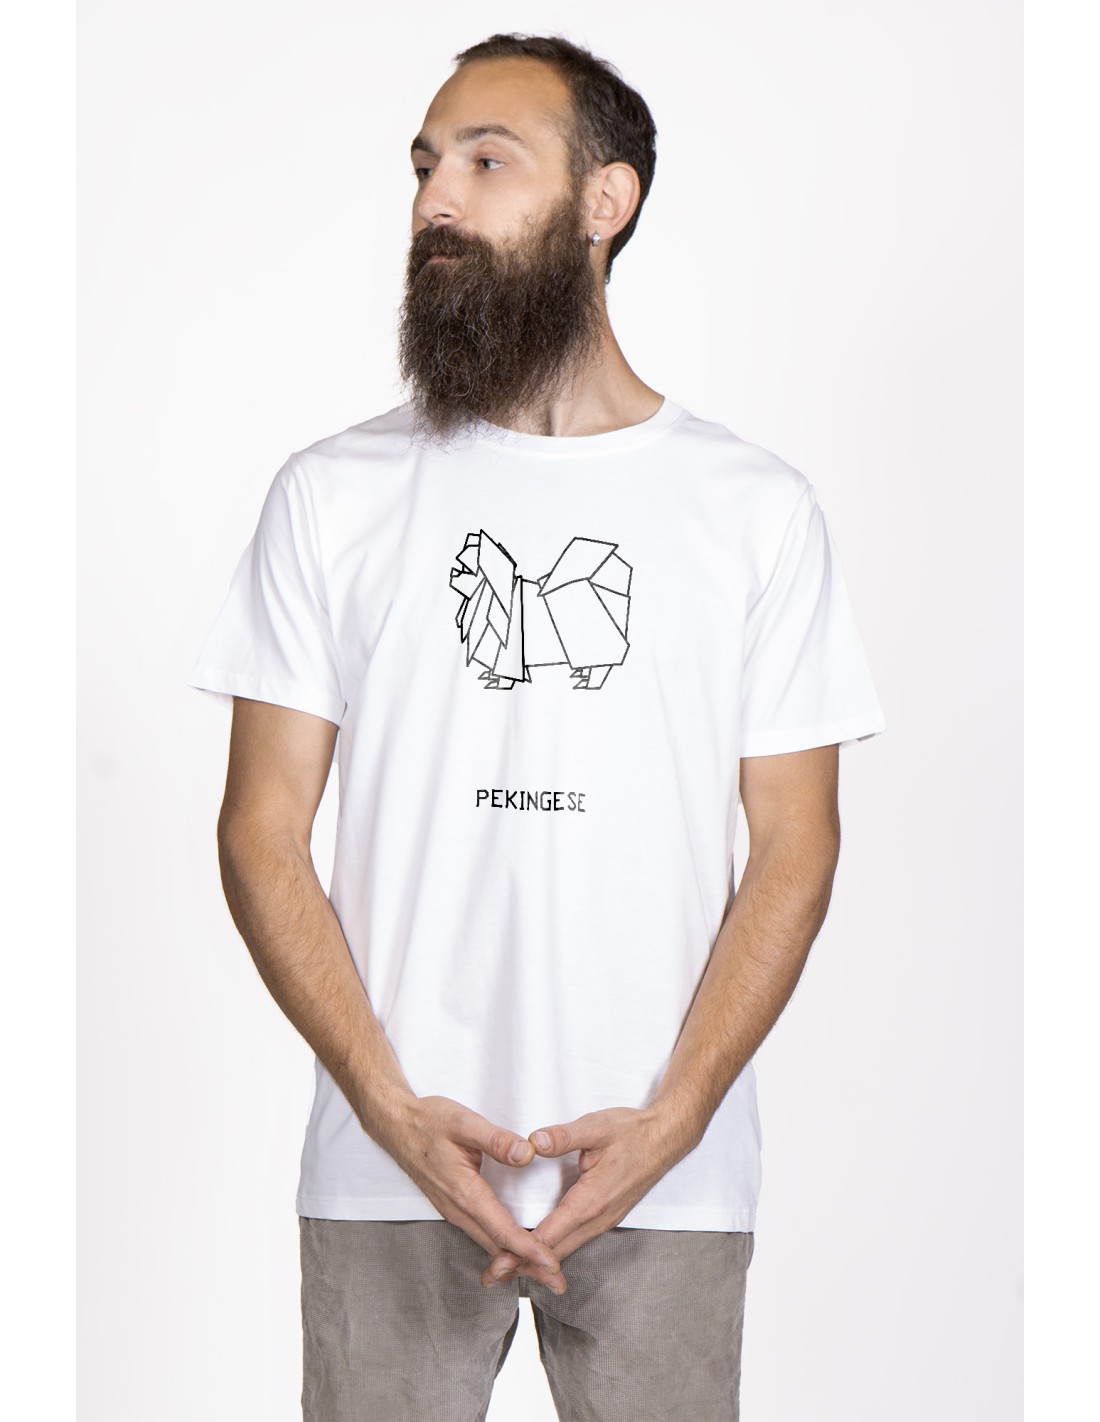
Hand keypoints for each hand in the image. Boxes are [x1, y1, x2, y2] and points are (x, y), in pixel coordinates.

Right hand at [382, 1094, 565, 1293]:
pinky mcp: (453, 1206)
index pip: (502, 1230)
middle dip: (529, 1266)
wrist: (395, 1126)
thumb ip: (497, 1139)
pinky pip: (480, 1234)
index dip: (529, 1250)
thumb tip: (527, 1154)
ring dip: (517, 1260)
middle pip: (498, 1247)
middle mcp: (458, 1208)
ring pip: (489, 1243)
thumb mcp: (464, 1122)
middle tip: (558, 1282)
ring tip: (545, 1270)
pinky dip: (502, 1247)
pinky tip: (516, 1249)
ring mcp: (454, 1210)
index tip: (552, 1263)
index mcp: (464, 1191)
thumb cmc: (429, 1121)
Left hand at [480, 1105, 700, 1288]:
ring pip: (567, 1248)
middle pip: (555, 1251)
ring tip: (508, 1267)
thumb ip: (562, 1136)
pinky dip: (555, 1249)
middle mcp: (598, 1218)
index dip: (520, 1251)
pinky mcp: (607, 1215)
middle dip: (522, 1264)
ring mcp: (604, 1219)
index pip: (550, 1235)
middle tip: (491, 1275)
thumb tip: (532, 1142)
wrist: (667, 1138)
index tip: (496, 1263)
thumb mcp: (596, 1126)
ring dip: (537, 1259)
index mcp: (591, 1200)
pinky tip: (540, 1248)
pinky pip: (577, 1239)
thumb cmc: (632, 1132)